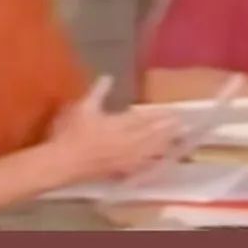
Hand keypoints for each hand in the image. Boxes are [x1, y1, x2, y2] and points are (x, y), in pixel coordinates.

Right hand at [48, 76, 179, 182]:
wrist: (63, 162)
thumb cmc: (71, 133)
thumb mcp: (83, 107)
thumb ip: (98, 92)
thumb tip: (108, 76)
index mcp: (119, 124)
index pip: (145, 120)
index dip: (160, 116)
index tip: (174, 112)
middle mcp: (127, 142)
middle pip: (153, 136)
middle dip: (168, 130)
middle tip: (184, 125)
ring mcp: (125, 158)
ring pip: (151, 151)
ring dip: (165, 145)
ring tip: (179, 140)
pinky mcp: (120, 171)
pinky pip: (142, 167)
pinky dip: (153, 163)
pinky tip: (160, 161)